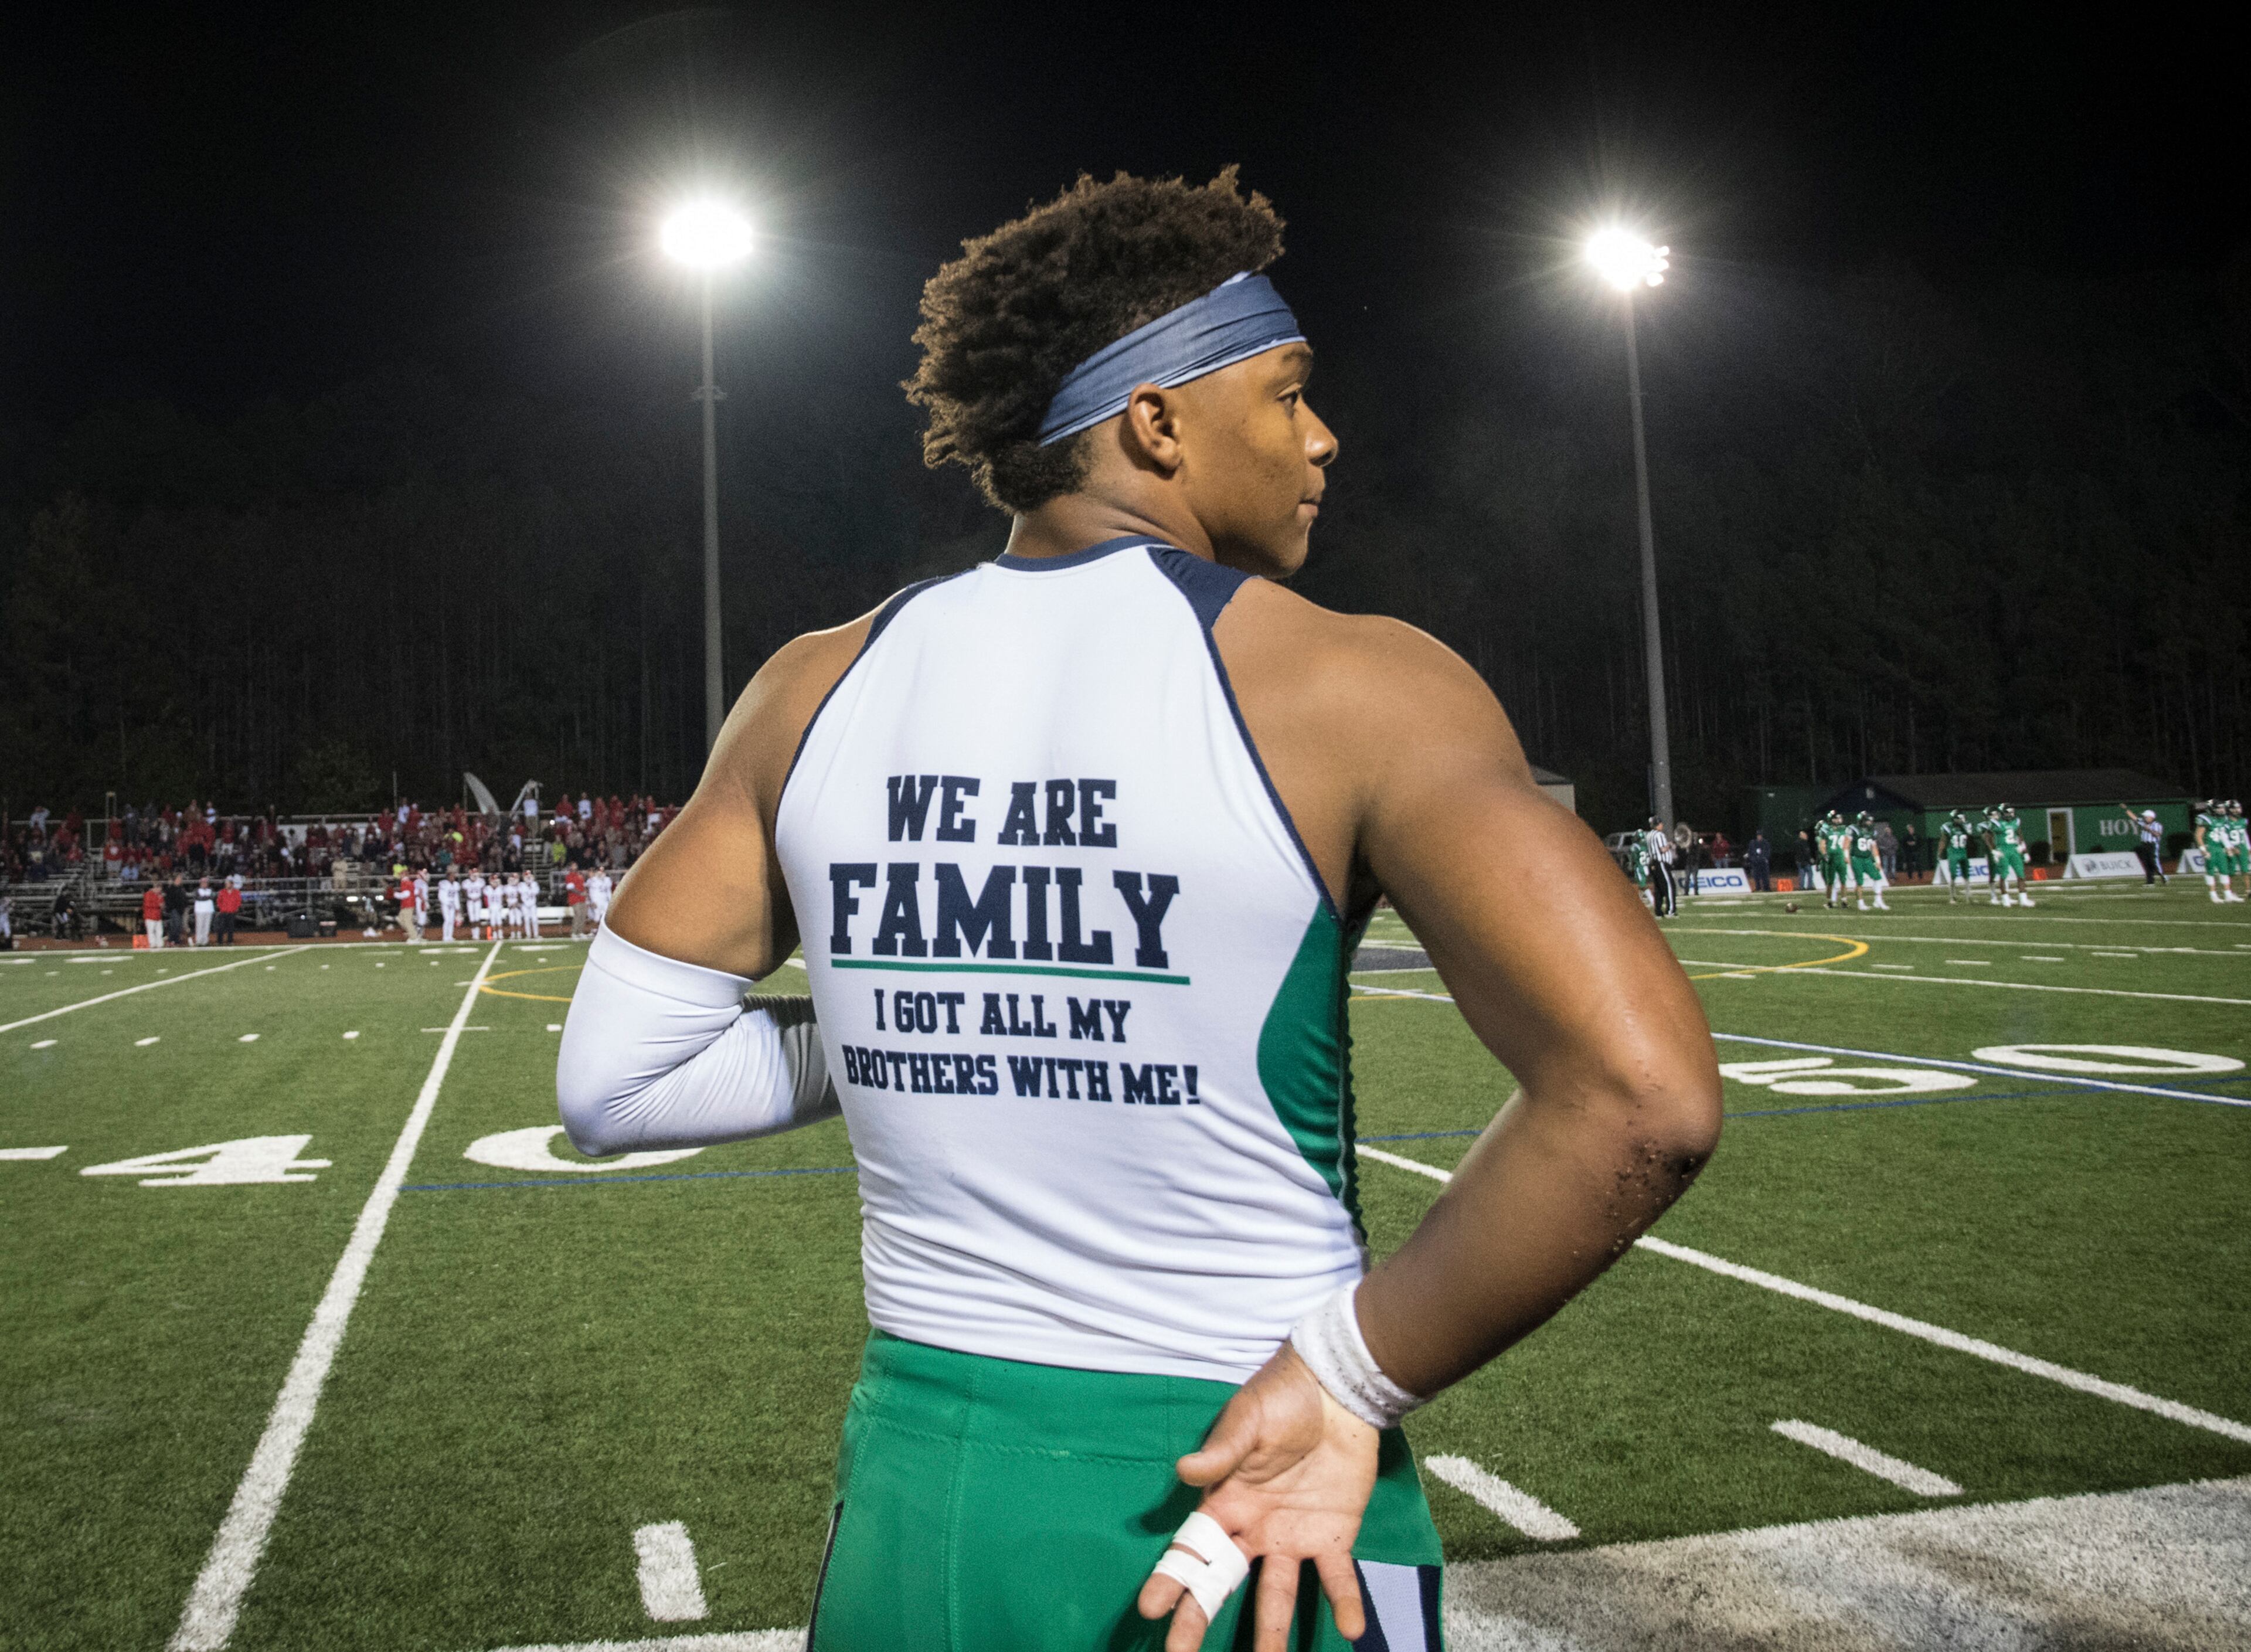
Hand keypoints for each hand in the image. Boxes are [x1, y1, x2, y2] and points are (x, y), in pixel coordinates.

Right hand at [1136, 1342, 1377, 1650]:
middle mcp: (1254, 1529)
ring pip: (1277, 1594)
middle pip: (1223, 1582)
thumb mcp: (1247, 1422)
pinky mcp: (1333, 1535)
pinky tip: (1351, 1629)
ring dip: (1272, 1631)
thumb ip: (1221, 1452)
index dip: (1171, 1578)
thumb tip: (1185, 1471)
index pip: (1192, 1548)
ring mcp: (1293, 1536)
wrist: (1337, 1391)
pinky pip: (1337, 1576)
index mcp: (1225, 1502)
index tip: (1150, 1610)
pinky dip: (1344, 1602)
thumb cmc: (1282, 1400)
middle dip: (1199, 1618)